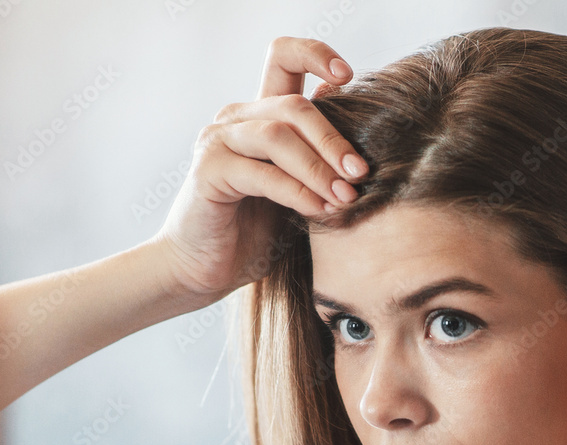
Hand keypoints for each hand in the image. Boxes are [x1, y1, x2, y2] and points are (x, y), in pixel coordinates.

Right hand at [152, 36, 369, 300]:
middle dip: (334, 140)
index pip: (284, 58)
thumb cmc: (255, 232)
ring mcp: (218, 141)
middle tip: (361, 173)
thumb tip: (361, 130)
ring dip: (319, 168)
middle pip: (294, 106)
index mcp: (261, 114)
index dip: (315, 54)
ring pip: (278, 136)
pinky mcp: (208, 171)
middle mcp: (236, 119)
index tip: (348, 75)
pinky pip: (262, 174)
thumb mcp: (301, 189)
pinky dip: (297, 192)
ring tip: (345, 198)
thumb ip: (321, 157)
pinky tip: (319, 211)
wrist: (205, 269)